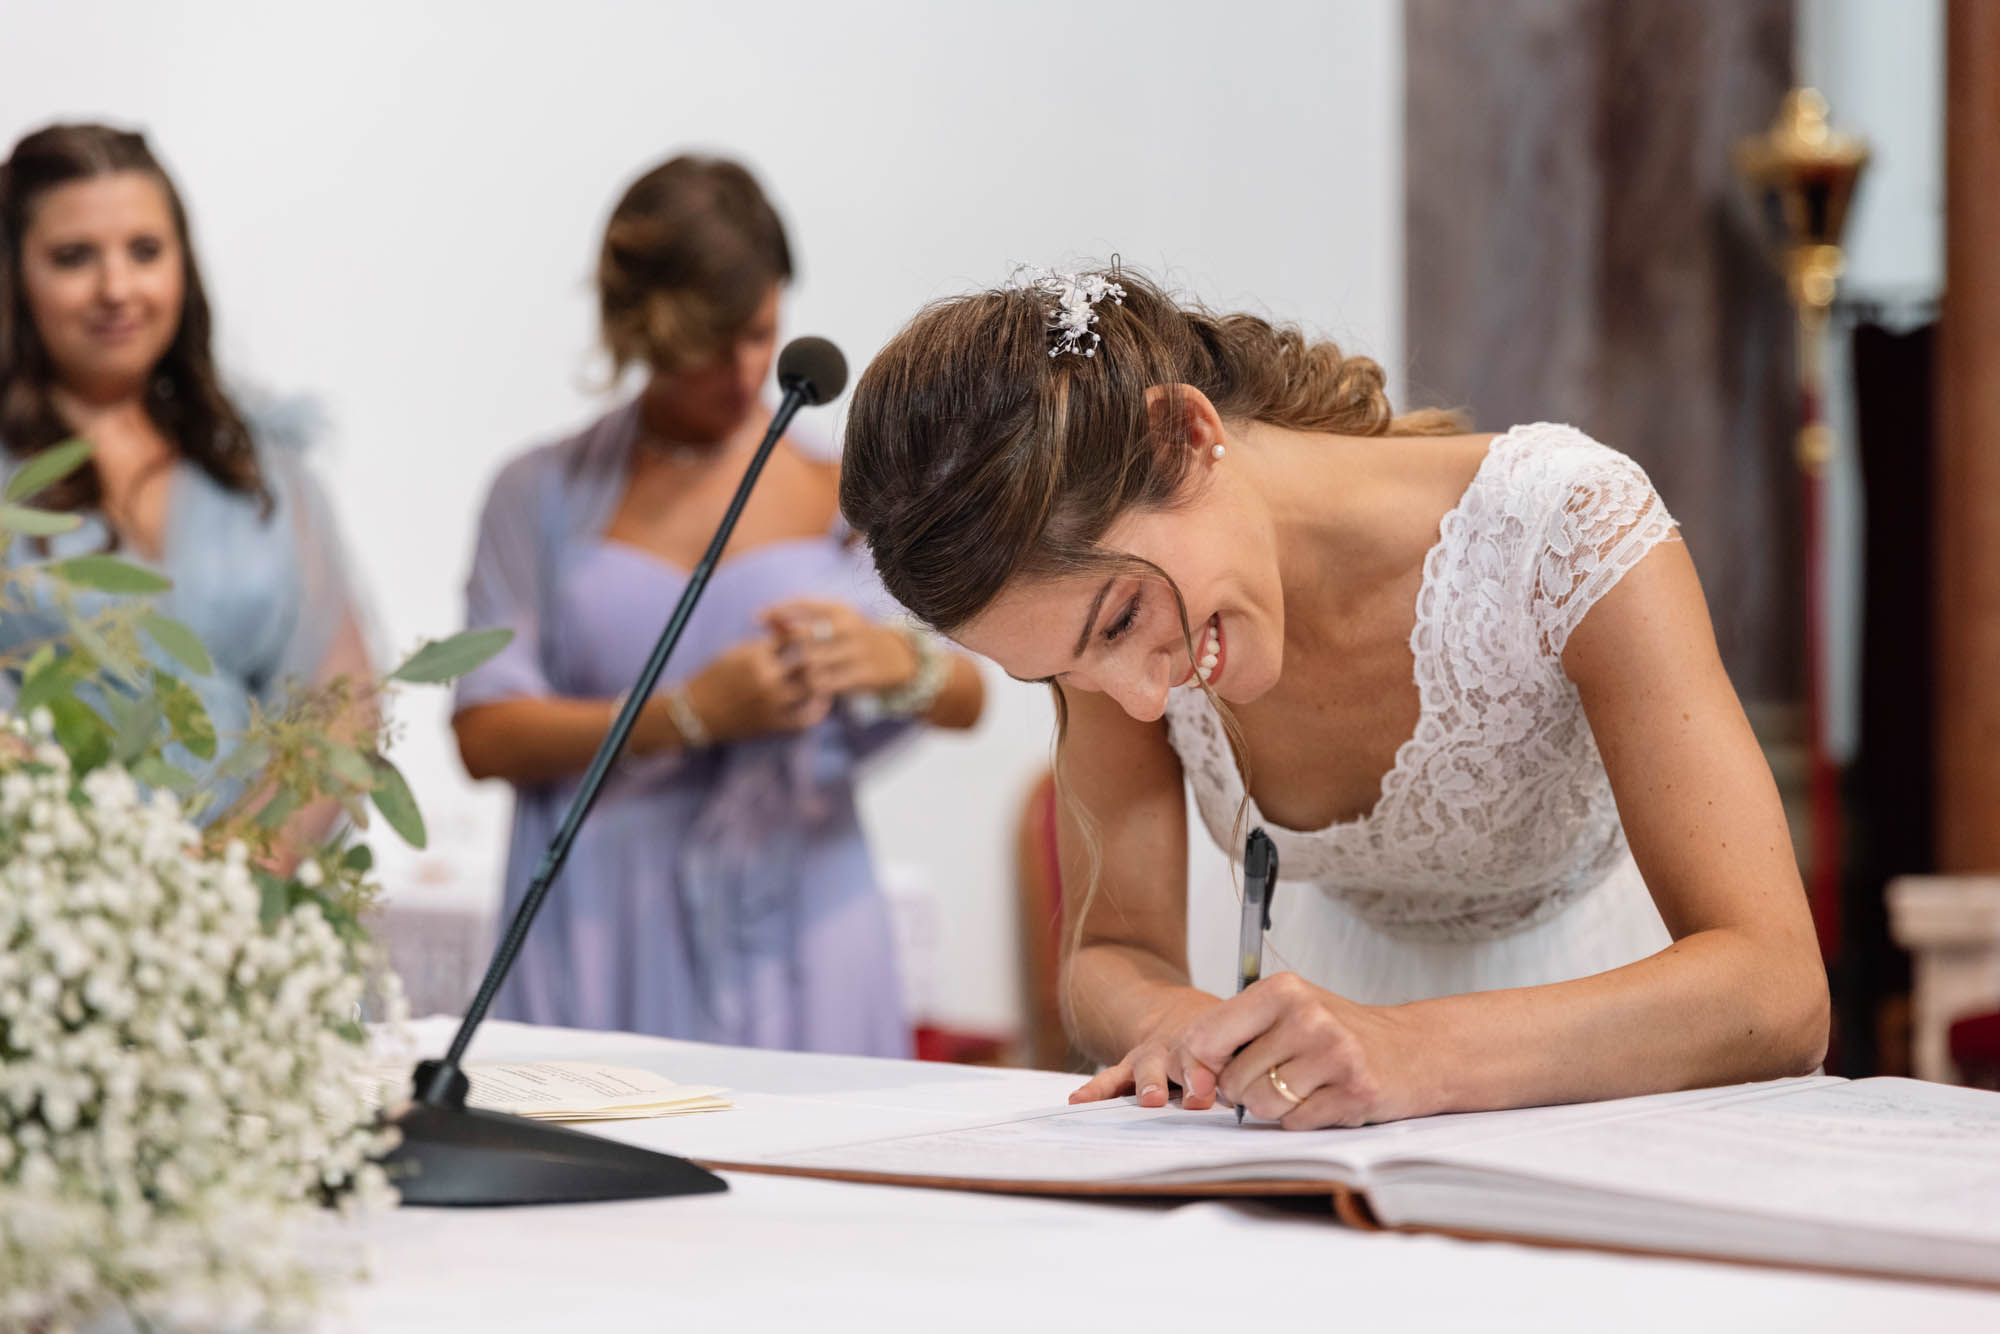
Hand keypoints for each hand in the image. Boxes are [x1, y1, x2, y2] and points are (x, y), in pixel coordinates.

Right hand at [683, 636, 829, 742]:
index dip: (805, 636)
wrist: (695, 713)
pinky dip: (818, 709)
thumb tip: (791, 626)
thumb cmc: (714, 677)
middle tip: (826, 654)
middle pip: (807, 661)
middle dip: (817, 656)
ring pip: (811, 688)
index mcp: (755, 656)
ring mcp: (771, 703)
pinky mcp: (772, 724)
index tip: (811, 636)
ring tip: (827, 675)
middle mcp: (766, 678)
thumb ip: (765, 640)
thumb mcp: (735, 651)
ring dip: (822, 680)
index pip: (793, 638)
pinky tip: (821, 700)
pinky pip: (806, 717)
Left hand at [761, 598, 916, 697]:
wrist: (896, 656)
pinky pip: (827, 683)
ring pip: (811, 662)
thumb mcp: (833, 621)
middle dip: (782, 646)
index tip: (757, 618)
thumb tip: (763, 619)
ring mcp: (857, 650)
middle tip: (771, 657)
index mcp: (841, 608)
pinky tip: (805, 690)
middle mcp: (849, 626)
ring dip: (794, 672)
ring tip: (787, 677)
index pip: (802, 603)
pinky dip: (811, 688)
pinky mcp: (862, 674)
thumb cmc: (852, 638)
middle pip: (802, 635)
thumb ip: (800, 618)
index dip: (777, 609)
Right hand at [1068, 990, 1229, 1110]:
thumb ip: (1244, 1060)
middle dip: (1189, 1077)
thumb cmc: (1216, 1036)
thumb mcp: (1235, 1037)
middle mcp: (1178, 1048)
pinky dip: (1097, 1091)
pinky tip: (1079, 1101)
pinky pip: (1111, 1079)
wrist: (1177, 1015)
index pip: (1212, 1054)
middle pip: (1184, 1060)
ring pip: (1149, 1069)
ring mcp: (1151, 1058)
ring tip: (1152, 1099)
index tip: (1211, 1087)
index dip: (1211, 1070)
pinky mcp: (1130, 1068)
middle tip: (1196, 1096)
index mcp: (1209, 1042)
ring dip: (1152, 1085)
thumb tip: (1259, 1088)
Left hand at [1182, 972, 1421, 1128]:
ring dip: (1277, 1107)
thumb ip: (1231, 1035)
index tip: (1209, 1077)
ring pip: (1261, 1106)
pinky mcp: (1355, 1090)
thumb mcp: (1284, 1014)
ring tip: (1306, 1085)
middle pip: (1233, 1081)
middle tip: (1282, 1075)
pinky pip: (1296, 1123)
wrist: (1416, 1049)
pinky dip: (1304, 1119)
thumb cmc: (1338, 1033)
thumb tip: (1190, 1078)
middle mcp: (1307, 1016)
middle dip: (1247, 1090)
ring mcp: (1334, 1053)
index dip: (1199, 1067)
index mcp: (1281, 990)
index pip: (1205, 1037)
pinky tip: (1328, 1098)